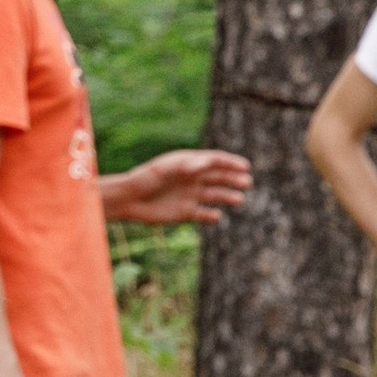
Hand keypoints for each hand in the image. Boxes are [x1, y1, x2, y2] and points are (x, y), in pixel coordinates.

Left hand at [113, 147, 251, 227]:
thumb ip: (186, 165)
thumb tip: (204, 164)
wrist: (129, 200)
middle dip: (233, 179)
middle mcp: (192, 179)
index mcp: (189, 164)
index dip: (230, 162)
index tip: (244, 166)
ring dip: (227, 197)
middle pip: (219, 177)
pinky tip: (216, 216)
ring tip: (238, 199)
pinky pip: (203, 214)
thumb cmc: (146, 179)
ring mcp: (190, 195)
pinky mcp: (185, 213)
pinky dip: (211, 216)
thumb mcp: (165, 169)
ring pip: (215, 195)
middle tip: (247, 182)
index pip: (215, 160)